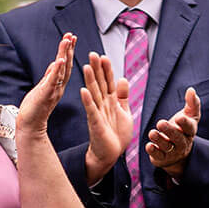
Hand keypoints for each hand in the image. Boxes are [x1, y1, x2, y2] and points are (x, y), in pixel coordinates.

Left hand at [18, 33, 74, 137]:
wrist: (30, 125)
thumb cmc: (35, 109)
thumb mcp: (42, 88)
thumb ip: (49, 76)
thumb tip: (54, 63)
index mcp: (57, 84)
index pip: (64, 64)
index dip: (68, 51)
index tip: (71, 38)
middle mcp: (58, 86)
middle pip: (66, 64)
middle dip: (69, 49)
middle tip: (71, 35)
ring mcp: (53, 90)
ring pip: (61, 70)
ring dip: (64, 54)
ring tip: (67, 41)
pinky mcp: (46, 94)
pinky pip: (53, 80)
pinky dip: (56, 70)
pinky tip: (59, 60)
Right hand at [80, 51, 131, 184]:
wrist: (110, 154)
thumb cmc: (116, 134)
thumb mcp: (124, 112)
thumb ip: (123, 96)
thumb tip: (122, 78)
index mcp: (110, 101)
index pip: (108, 82)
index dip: (107, 70)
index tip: (104, 56)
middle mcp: (103, 104)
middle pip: (99, 83)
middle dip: (97, 69)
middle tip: (92, 53)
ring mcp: (98, 113)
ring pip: (94, 93)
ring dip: (91, 80)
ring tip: (87, 66)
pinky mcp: (95, 123)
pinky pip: (91, 110)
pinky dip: (88, 101)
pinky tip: (84, 91)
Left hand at [145, 87, 199, 176]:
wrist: (178, 152)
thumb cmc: (182, 129)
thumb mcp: (188, 116)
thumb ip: (192, 103)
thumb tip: (191, 90)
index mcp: (190, 131)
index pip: (190, 127)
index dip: (185, 123)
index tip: (179, 117)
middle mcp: (183, 143)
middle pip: (178, 138)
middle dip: (170, 131)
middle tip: (160, 123)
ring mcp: (173, 152)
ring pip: (167, 147)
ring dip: (159, 140)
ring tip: (152, 133)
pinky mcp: (163, 159)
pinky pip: (159, 156)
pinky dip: (154, 152)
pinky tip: (149, 146)